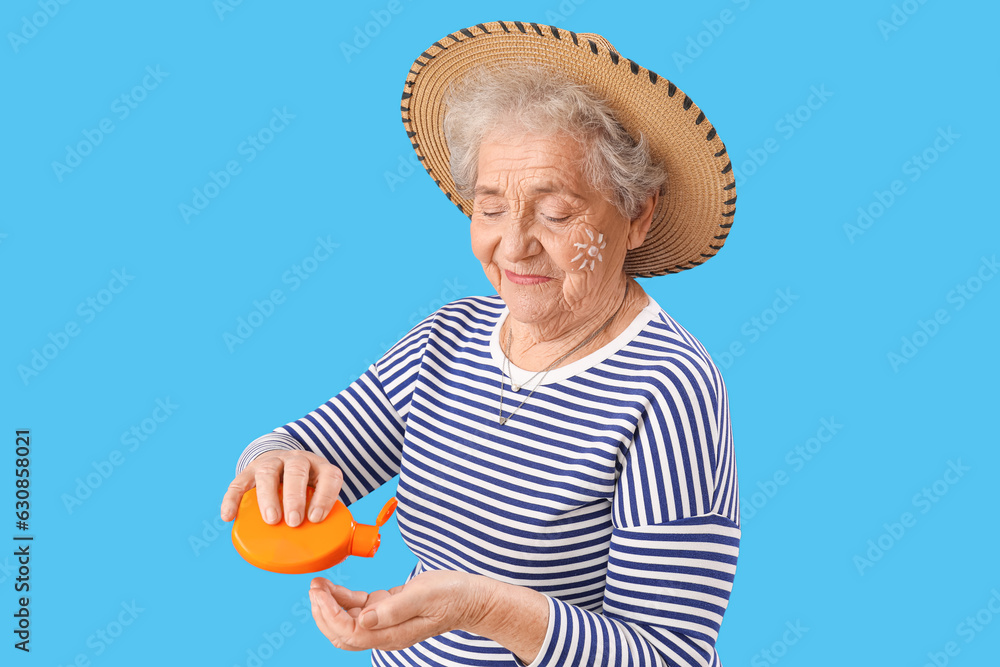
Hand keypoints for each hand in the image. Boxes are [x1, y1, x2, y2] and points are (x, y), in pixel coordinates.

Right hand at [219, 450, 342, 526]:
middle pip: (297, 470)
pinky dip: (232, 500)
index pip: (329, 476)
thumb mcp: (321, 496)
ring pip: (268, 473)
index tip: (316, 518)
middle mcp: (297, 460)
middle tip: (294, 522)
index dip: (325, 496)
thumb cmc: (307, 490)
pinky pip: (238, 483)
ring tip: (271, 520)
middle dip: (295, 497)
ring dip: (269, 497)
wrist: (282, 463)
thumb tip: (335, 554)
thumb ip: (328, 518)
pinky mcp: (249, 471)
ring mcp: (272, 463)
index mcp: (320, 468)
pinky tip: (229, 517)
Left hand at [307, 570, 490, 651]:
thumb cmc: (452, 594)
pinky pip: (358, 610)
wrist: (470, 597)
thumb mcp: (424, 595)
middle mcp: (385, 633)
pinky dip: (343, 599)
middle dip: (322, 612)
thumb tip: (364, 619)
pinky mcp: (388, 611)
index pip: (350, 632)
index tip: (320, 592)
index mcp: (392, 634)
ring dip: (329, 605)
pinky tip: (337, 587)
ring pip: (346, 622)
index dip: (330, 614)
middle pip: (341, 633)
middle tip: (314, 587)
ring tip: (319, 584)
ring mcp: (386, 623)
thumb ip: (394, 608)